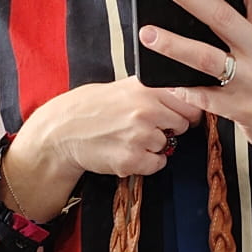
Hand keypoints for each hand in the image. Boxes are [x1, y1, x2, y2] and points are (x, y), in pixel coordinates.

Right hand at [0, 76, 203, 222]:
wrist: (62, 131)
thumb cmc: (89, 108)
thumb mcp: (121, 87)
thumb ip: (151, 90)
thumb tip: (182, 95)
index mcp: (145, 89)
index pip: (189, 101)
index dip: (187, 110)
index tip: (180, 115)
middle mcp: (146, 110)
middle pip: (182, 124)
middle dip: (170, 128)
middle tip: (148, 128)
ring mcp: (140, 136)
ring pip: (167, 145)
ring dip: (154, 146)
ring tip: (129, 139)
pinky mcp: (132, 159)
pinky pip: (156, 164)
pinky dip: (146, 163)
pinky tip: (127, 152)